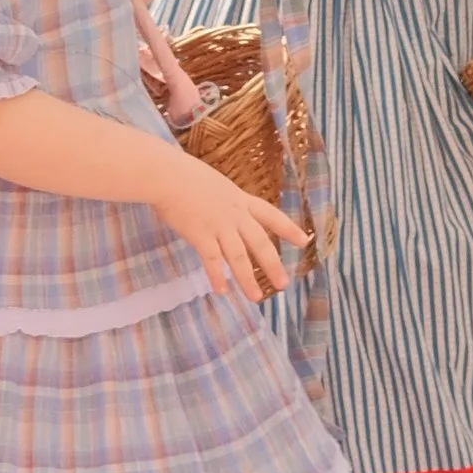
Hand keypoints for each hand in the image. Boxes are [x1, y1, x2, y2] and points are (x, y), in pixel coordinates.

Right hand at [144, 143, 303, 305]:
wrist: (167, 175)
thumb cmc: (184, 175)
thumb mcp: (215, 184)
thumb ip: (223, 200)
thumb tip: (223, 211)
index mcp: (239, 199)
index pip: (271, 215)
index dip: (289, 228)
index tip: (305, 240)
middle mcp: (234, 214)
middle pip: (260, 242)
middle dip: (273, 265)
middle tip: (284, 284)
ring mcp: (219, 225)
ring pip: (239, 256)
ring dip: (248, 279)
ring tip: (257, 297)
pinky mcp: (201, 235)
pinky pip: (213, 260)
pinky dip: (218, 276)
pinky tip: (222, 291)